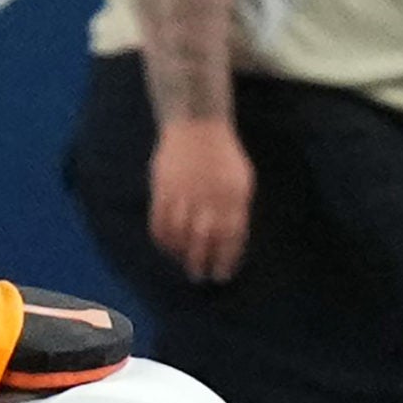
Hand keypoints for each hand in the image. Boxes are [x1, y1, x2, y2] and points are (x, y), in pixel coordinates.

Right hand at [148, 120, 254, 283]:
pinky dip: (162, 239)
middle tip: (200, 277)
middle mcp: (208, 198)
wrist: (197, 125)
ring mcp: (183, 194)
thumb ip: (237, 211)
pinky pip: (159, 222)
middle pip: (203, 240)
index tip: (222, 274)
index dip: (225, 259)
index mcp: (232, 196)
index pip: (230, 237)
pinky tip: (167, 247)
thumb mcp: (242, 181)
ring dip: (180, 254)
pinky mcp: (162, 190)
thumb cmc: (224, 156)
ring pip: (179, 234)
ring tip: (183, 263)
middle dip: (201, 263)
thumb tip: (232, 243)